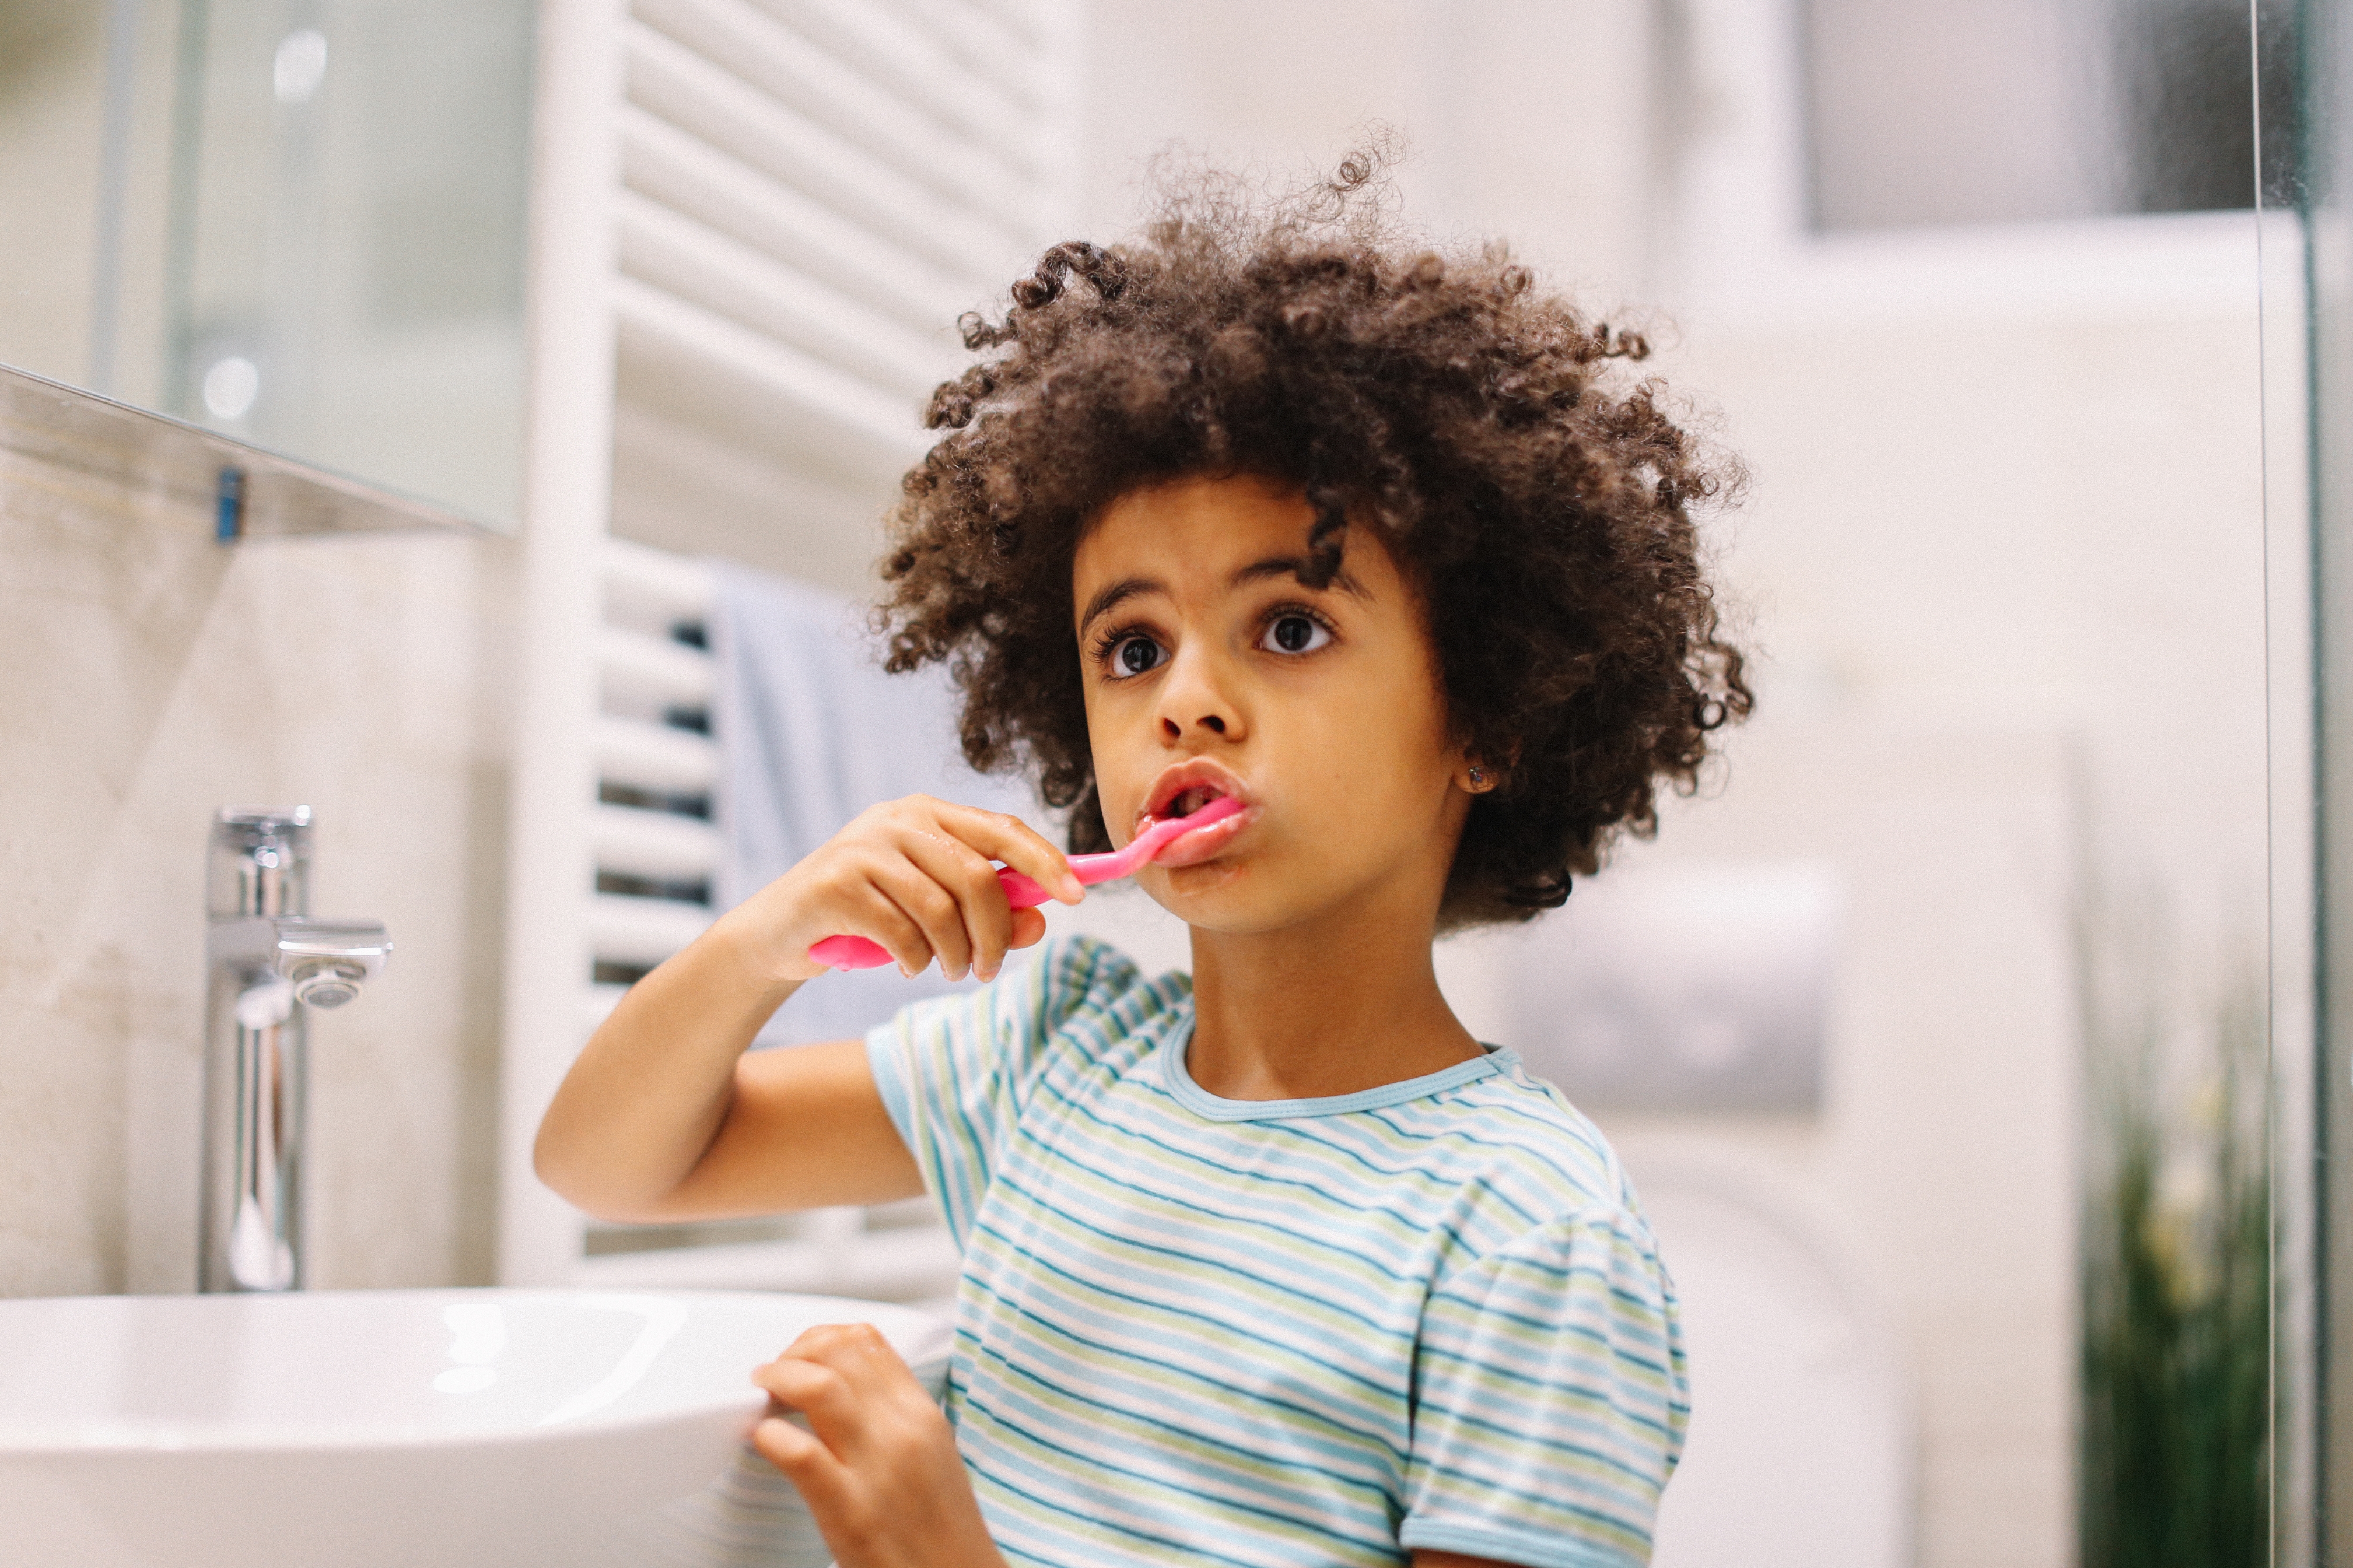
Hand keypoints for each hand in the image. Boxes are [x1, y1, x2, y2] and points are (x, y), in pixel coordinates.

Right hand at [727, 795, 1081, 986]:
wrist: (780, 933)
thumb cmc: (870, 917)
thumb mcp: (935, 913)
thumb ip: (992, 913)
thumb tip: (1042, 921)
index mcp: (929, 814)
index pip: (1003, 829)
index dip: (1046, 861)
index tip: (1077, 897)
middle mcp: (898, 820)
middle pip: (979, 877)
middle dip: (996, 933)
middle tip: (986, 969)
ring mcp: (864, 848)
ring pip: (943, 910)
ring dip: (955, 955)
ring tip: (949, 970)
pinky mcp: (836, 884)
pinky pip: (903, 933)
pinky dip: (916, 960)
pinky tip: (908, 965)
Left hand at [751, 1324, 1003, 1567]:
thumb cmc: (937, 1526)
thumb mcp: (930, 1452)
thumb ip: (891, 1415)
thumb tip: (843, 1385)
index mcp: (922, 1414)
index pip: (868, 1342)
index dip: (822, 1337)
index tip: (802, 1355)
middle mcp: (902, 1431)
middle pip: (838, 1351)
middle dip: (793, 1352)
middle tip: (773, 1374)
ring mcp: (875, 1468)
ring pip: (819, 1387)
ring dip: (778, 1378)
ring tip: (762, 1393)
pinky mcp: (848, 1509)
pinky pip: (799, 1453)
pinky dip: (768, 1435)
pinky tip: (759, 1438)